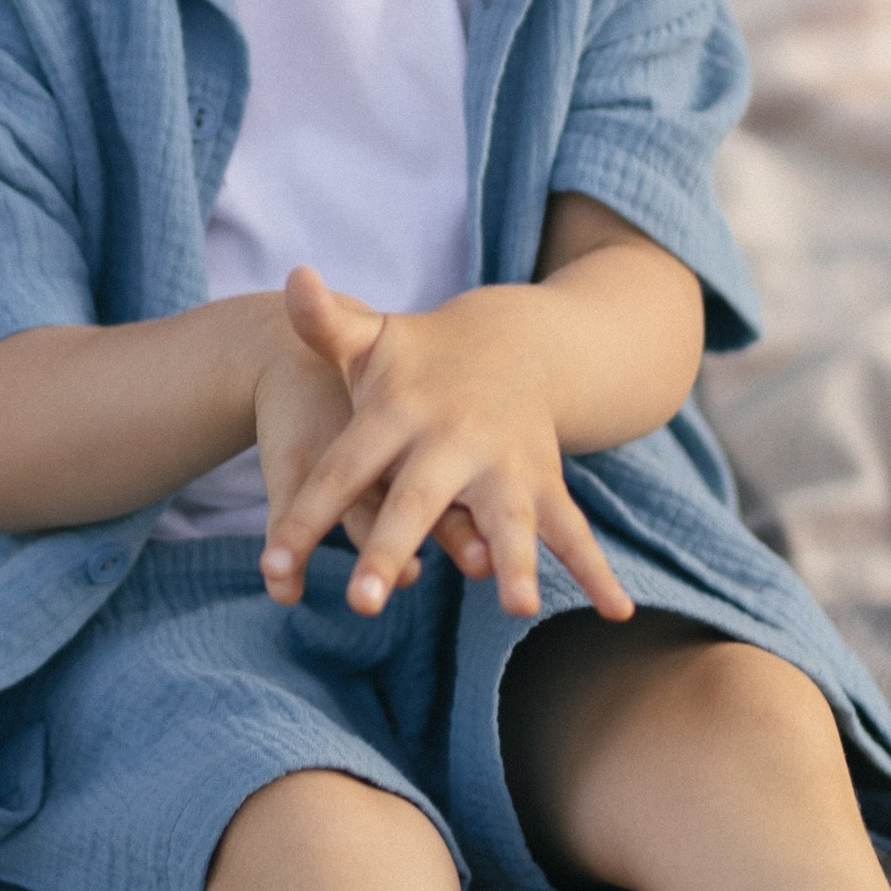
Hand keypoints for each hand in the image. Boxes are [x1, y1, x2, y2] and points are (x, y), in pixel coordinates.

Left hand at [260, 267, 638, 625]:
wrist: (516, 341)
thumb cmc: (418, 358)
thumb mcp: (371, 338)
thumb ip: (325, 324)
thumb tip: (293, 278)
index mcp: (398, 412)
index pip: (342, 468)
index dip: (305, 517)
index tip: (273, 567)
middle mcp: (453, 441)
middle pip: (417, 501)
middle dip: (392, 551)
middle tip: (364, 603)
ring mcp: (506, 464)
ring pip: (508, 519)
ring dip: (516, 563)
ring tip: (520, 608)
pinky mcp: (545, 482)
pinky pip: (572, 532)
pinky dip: (598, 572)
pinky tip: (618, 612)